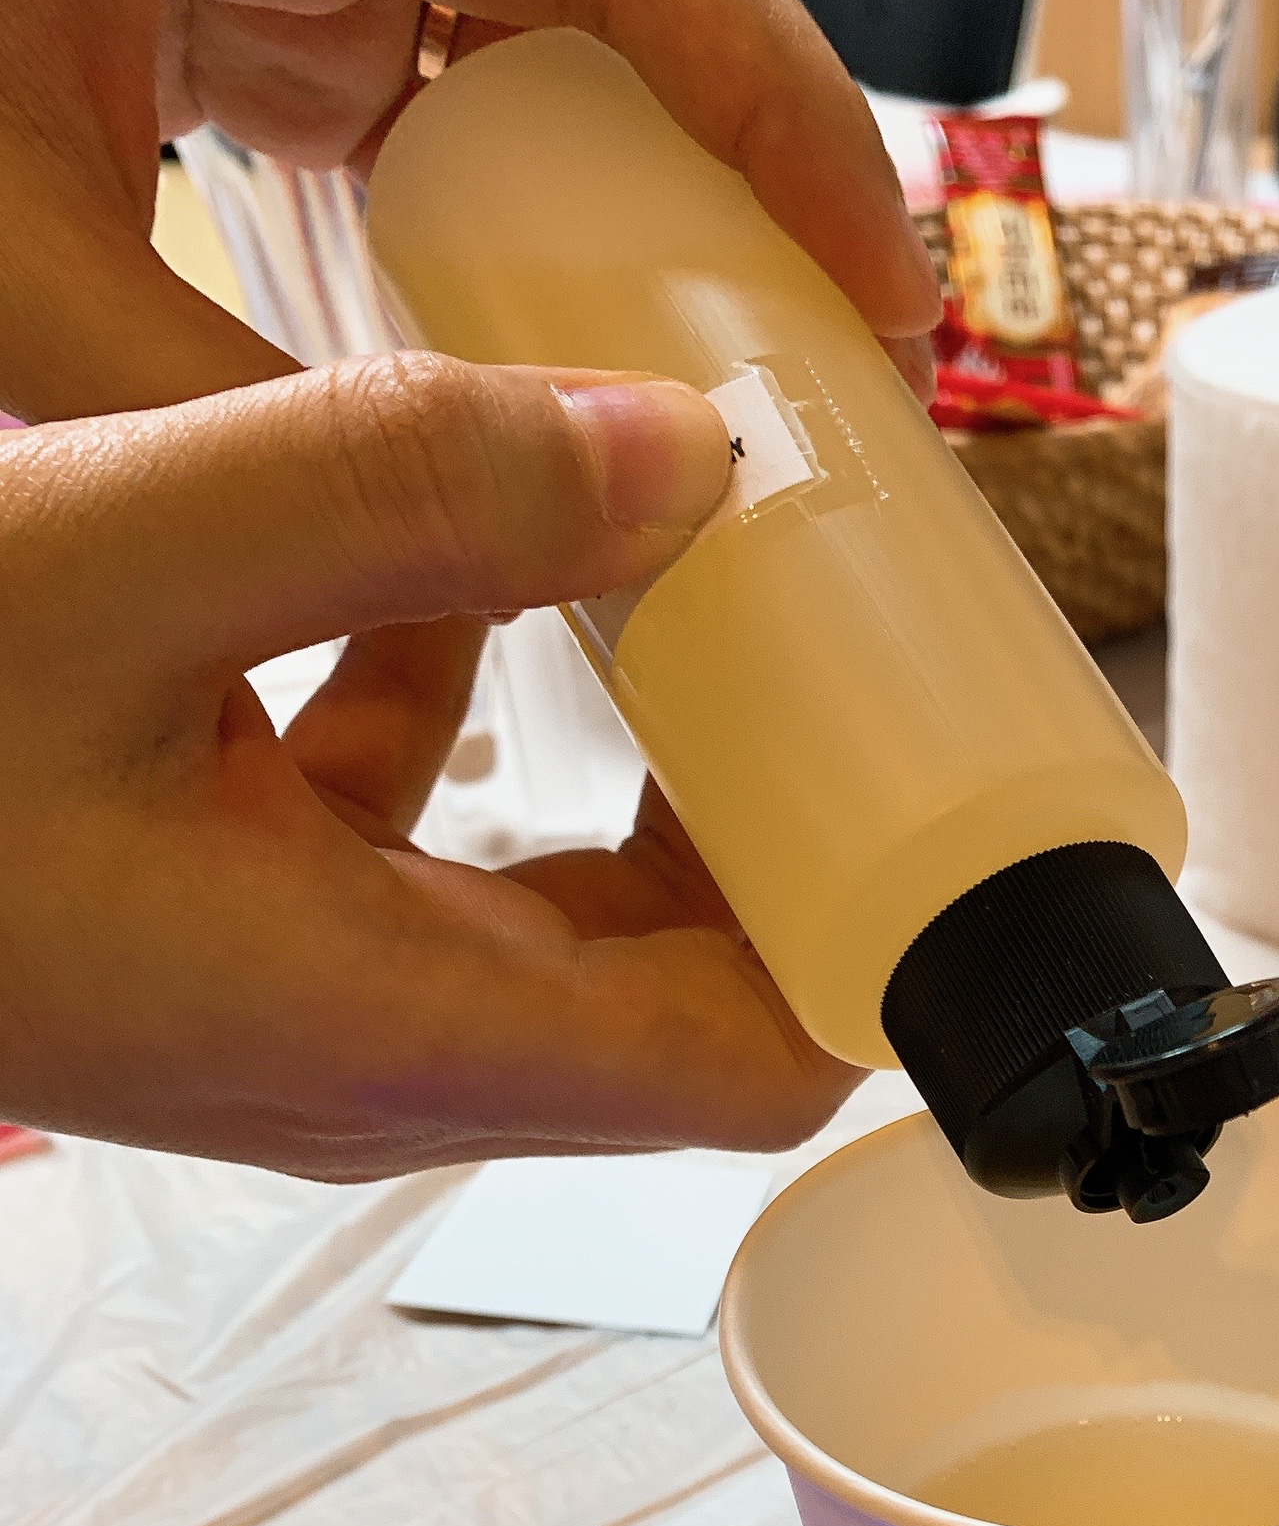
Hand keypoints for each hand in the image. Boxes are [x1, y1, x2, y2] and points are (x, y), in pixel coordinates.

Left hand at [0, 0, 940, 418]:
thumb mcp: (19, 299)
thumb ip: (253, 434)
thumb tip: (487, 575)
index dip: (776, 117)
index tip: (873, 294)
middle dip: (723, 178)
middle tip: (815, 370)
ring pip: (528, 38)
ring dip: (618, 203)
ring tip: (699, 378)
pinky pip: (434, 74)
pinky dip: (501, 207)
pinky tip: (530, 334)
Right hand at [0, 353, 858, 1172]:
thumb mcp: (110, 560)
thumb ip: (399, 491)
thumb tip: (674, 453)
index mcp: (392, 1023)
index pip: (746, 1072)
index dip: (869, 951)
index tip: (920, 785)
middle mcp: (375, 1062)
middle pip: (679, 996)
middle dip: (775, 828)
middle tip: (820, 641)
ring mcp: (302, 1018)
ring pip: (552, 928)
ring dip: (626, 772)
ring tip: (680, 588)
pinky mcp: (232, 953)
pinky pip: (409, 862)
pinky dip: (454, 722)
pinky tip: (428, 571)